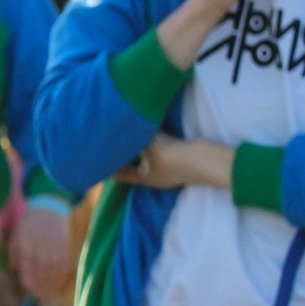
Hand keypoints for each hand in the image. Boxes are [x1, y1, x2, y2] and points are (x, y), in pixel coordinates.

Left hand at [12, 199, 73, 299]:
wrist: (48, 209)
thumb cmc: (29, 224)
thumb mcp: (16, 236)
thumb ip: (14, 253)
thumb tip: (15, 269)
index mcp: (25, 246)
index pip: (27, 269)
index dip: (29, 282)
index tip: (30, 288)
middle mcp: (40, 249)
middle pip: (41, 273)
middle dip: (40, 286)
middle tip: (39, 294)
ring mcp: (53, 248)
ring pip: (53, 272)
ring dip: (52, 284)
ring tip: (49, 291)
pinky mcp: (64, 247)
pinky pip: (64, 265)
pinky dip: (62, 276)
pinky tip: (60, 282)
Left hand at [116, 135, 233, 191]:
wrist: (204, 159)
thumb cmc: (170, 157)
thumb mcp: (148, 146)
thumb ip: (136, 139)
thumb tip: (125, 128)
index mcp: (144, 178)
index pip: (122, 175)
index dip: (111, 169)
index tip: (100, 161)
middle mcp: (155, 175)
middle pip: (137, 165)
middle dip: (128, 154)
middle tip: (114, 141)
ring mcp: (170, 167)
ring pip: (151, 156)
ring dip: (143, 146)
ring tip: (131, 132)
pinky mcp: (181, 157)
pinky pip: (164, 147)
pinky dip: (158, 139)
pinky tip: (153, 127)